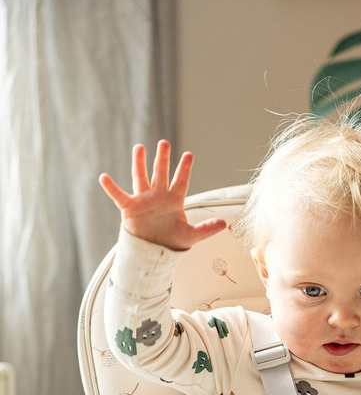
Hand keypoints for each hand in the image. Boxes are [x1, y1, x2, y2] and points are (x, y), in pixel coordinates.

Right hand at [99, 140, 225, 250]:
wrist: (154, 252)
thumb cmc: (172, 241)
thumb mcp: (191, 236)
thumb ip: (207, 229)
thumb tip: (224, 224)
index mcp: (174, 201)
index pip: (180, 181)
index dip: (184, 169)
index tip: (189, 155)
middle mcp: (158, 197)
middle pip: (160, 173)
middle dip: (163, 158)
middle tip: (164, 142)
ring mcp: (143, 200)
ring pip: (141, 178)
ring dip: (139, 163)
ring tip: (139, 147)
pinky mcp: (130, 208)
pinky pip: (119, 196)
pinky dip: (111, 188)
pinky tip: (104, 177)